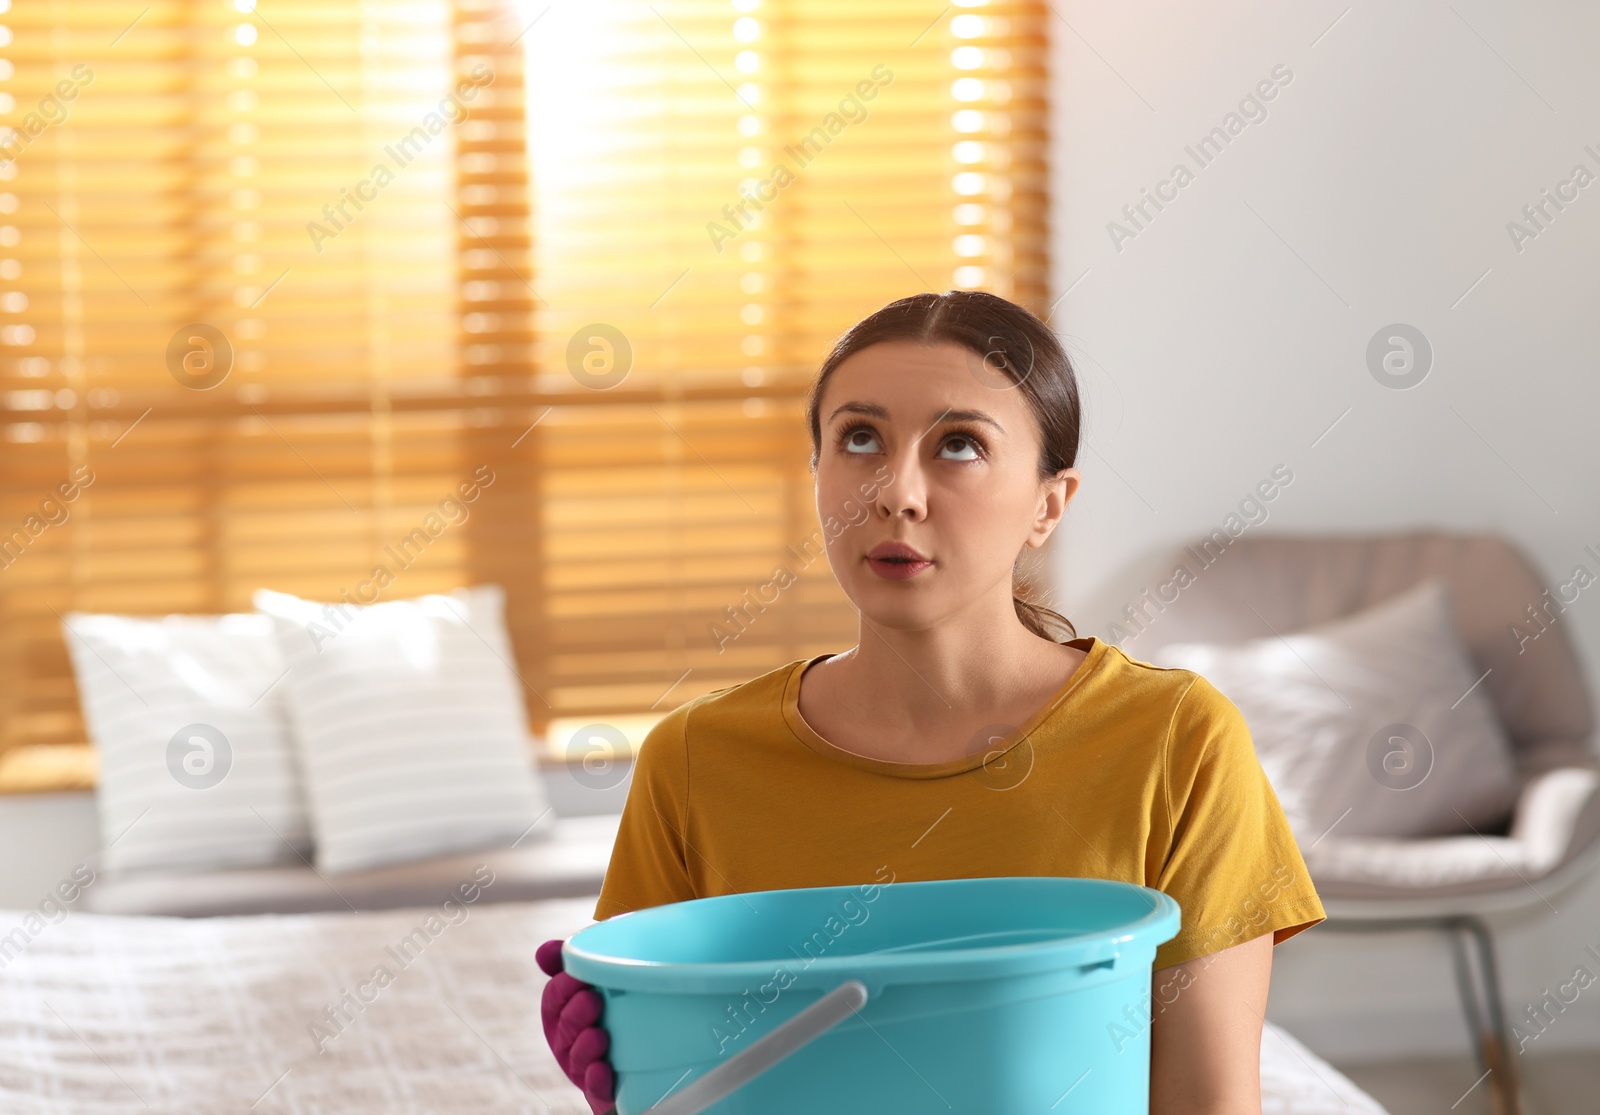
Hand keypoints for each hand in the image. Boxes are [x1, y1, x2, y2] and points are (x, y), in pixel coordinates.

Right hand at [538, 937, 616, 1113]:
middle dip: (574, 1014)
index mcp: (564, 1012)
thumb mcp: (600, 980)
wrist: (649, 1055)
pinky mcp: (604, 1090)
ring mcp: (585, 1066)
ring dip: (585, 1046)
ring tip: (600, 1034)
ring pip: (576, 1059)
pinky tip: (603, 1068)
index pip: (553, 998)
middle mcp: (569, 1040)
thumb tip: (544, 950)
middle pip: (563, 1028)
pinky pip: (596, 1089)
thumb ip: (574, 961)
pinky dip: (597, 1079)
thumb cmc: (619, 1005)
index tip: (576, 973)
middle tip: (593, 999)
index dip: (561, 987)